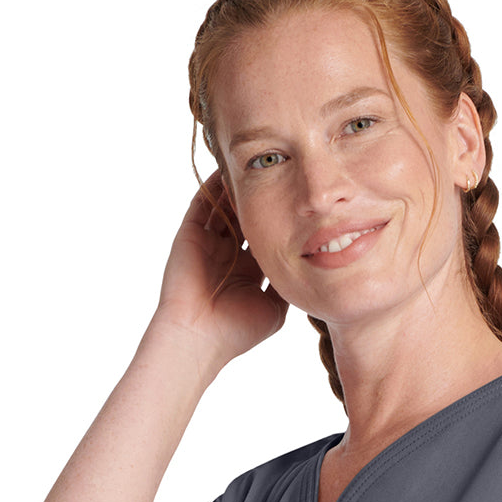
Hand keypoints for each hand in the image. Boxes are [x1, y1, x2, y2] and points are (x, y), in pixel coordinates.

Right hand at [154, 168, 288, 366]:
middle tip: (284, 172)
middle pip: (248, 216)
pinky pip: (204, 201)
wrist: (200, 336)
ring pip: (226, 205)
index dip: (281, 219)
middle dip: (263, 198)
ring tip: (259, 164)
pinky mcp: (191, 234)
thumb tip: (310, 263)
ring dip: (239, 187)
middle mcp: (229, 252)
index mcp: (248, 270)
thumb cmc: (237, 330)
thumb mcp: (275, 308)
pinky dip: (215, 184)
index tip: (301, 202)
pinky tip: (231, 168)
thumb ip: (287, 282)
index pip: (267, 235)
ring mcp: (209, 242)